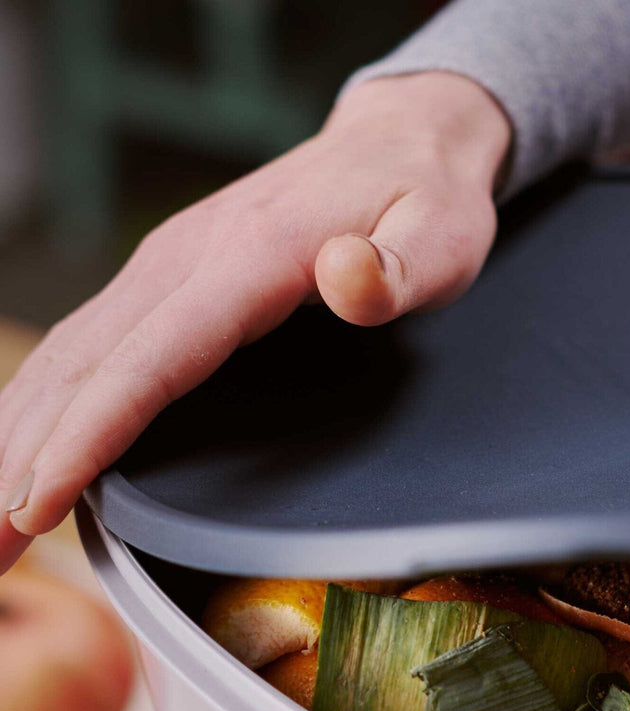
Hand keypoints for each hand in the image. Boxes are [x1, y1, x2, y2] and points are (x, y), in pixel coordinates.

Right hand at [0, 71, 509, 571]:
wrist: (400, 143)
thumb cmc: (424, 201)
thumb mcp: (441, 234)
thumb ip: (399, 269)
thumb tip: (348, 274)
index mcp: (247, 259)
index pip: (147, 362)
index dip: (87, 438)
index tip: (37, 503)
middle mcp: (184, 259)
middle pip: (80, 369)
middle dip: (18, 460)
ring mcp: (166, 268)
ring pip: (64, 359)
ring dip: (13, 438)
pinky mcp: (164, 281)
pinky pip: (84, 348)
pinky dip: (40, 405)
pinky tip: (20, 448)